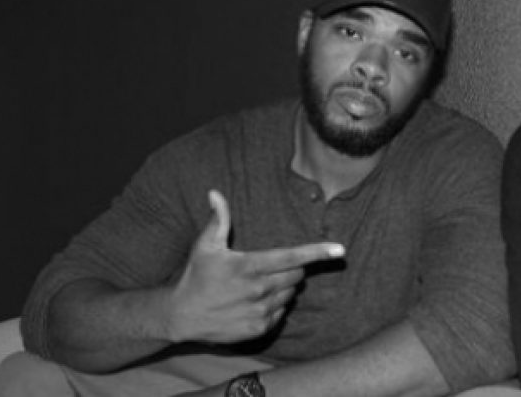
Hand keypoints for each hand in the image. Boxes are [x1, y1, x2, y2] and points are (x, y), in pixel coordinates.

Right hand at [165, 190, 344, 343]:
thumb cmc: (196, 277)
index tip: (340, 249)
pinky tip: (255, 302)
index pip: (292, 257)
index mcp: (249, 266)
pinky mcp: (259, 328)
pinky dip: (275, 306)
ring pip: (290, 294)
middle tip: (268, 268)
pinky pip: (281, 313)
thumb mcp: (205, 246)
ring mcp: (260, 311)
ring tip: (257, 285)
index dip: (318, 252)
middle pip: (295, 275)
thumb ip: (218, 219)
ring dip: (282, 288)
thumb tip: (215, 192)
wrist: (180, 316)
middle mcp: (258, 290)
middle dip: (291, 269)